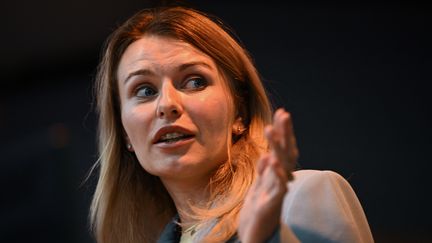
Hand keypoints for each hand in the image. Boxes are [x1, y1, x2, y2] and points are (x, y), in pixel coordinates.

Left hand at [238, 108, 297, 242]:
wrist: (255, 237)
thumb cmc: (258, 213)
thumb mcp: (259, 189)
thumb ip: (264, 173)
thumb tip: (267, 155)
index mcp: (274, 176)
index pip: (282, 150)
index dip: (283, 133)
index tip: (281, 113)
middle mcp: (280, 181)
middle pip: (286, 154)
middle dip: (285, 134)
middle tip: (284, 114)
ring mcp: (277, 192)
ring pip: (282, 166)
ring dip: (277, 148)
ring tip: (271, 129)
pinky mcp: (273, 205)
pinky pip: (278, 187)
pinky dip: (276, 173)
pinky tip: (272, 159)